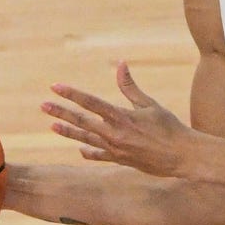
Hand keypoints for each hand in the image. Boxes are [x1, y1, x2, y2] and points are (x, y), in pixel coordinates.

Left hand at [42, 61, 187, 176]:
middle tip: (44, 105)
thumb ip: (130, 87)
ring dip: (68, 132)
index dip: (71, 94)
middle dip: (61, 112)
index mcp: (122, 117)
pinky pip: (99, 156)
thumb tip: (120, 64)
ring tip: (52, 126)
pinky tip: (80, 149)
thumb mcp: (150, 104)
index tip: (55, 86)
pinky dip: (88, 151)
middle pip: (82, 121)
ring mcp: (115, 149)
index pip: (90, 102)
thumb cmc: (169, 127)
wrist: (181, 156)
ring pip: (86, 139)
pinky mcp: (120, 160)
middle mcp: (114, 134)